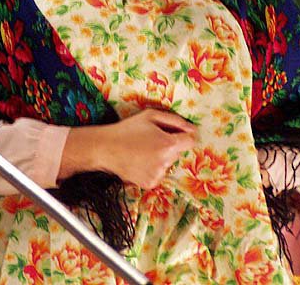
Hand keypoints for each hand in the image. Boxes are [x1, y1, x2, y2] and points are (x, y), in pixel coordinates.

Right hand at [58, 109, 197, 188]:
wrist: (106, 148)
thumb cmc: (128, 129)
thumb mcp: (151, 116)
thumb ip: (175, 120)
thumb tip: (193, 129)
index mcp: (168, 144)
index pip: (191, 141)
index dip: (185, 135)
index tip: (177, 133)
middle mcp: (166, 162)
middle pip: (178, 152)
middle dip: (170, 144)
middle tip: (151, 138)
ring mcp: (158, 175)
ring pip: (168, 163)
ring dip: (161, 156)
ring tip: (143, 150)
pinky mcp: (150, 183)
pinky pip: (159, 173)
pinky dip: (153, 167)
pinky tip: (140, 160)